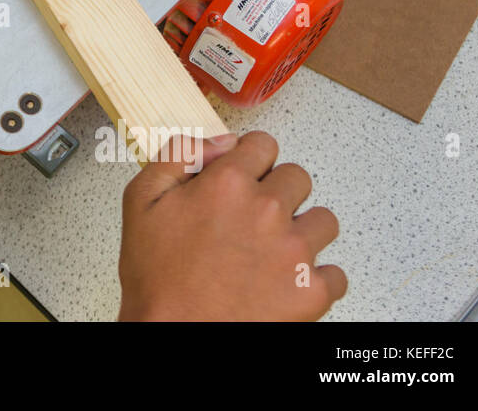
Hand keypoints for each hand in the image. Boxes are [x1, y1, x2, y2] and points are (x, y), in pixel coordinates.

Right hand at [118, 131, 345, 320]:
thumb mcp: (141, 200)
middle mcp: (267, 210)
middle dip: (277, 192)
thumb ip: (178, 155)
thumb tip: (220, 141)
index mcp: (226, 183)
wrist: (173, 335)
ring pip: (323, 220)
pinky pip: (336, 273)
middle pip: (297, 177)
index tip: (244, 178)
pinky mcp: (312, 291)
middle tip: (252, 219)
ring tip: (273, 251)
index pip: (263, 144)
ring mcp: (295, 251)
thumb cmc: (156, 277)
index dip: (250, 159)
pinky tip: (286, 283)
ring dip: (302, 231)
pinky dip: (316, 279)